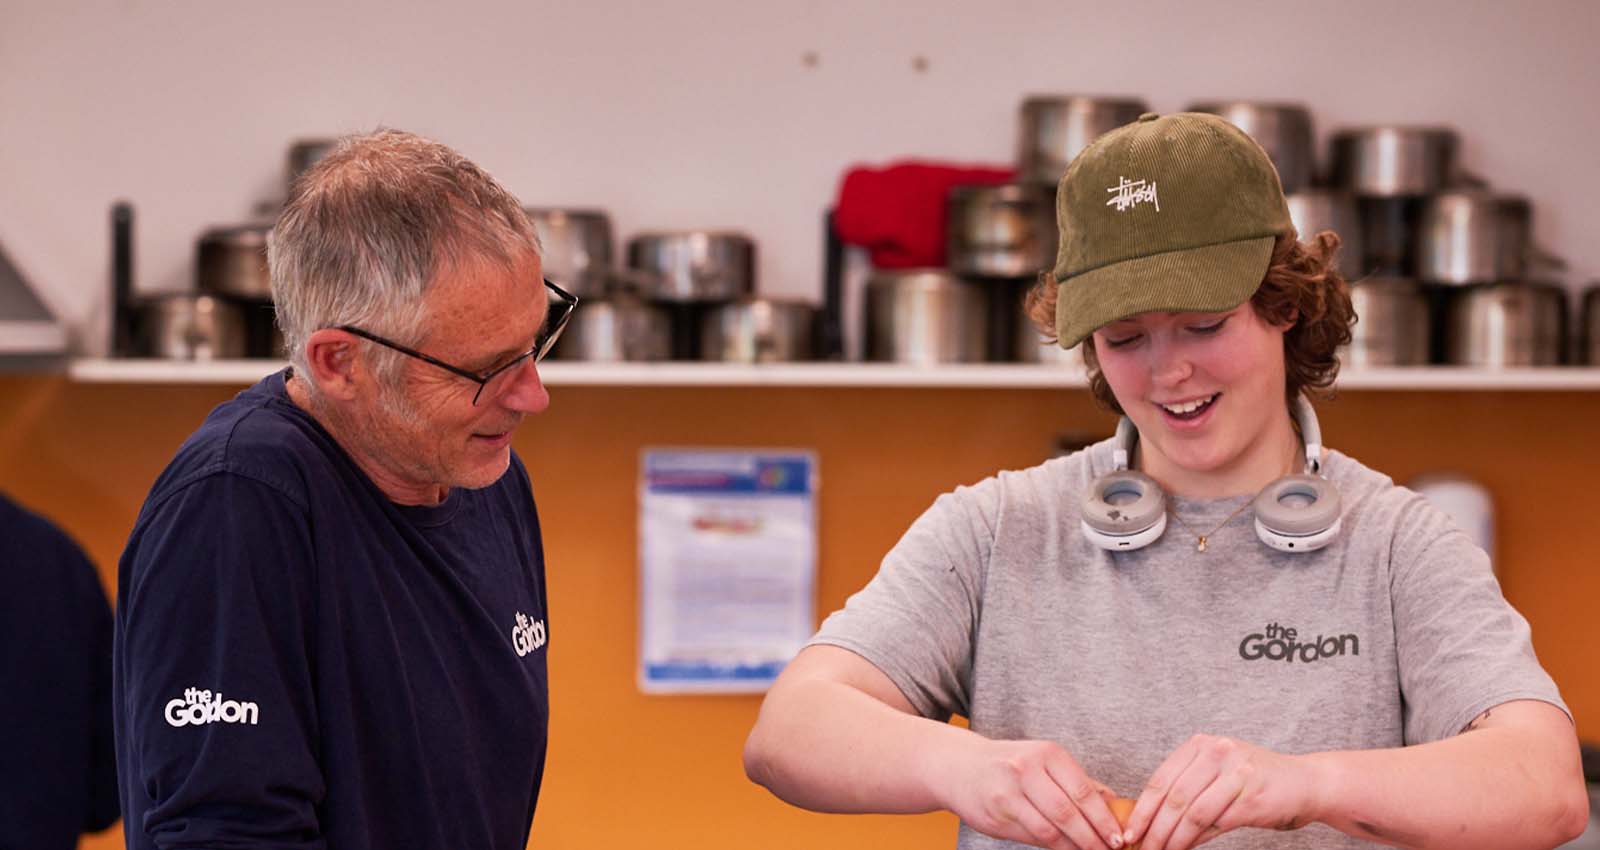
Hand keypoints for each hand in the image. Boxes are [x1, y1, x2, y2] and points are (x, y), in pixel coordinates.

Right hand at [937, 737, 1127, 849]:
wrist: (960, 768)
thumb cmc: (1010, 765)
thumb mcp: (1044, 761)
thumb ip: (1077, 781)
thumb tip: (1115, 804)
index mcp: (1046, 754)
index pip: (1082, 791)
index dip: (1104, 819)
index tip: (1120, 837)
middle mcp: (1026, 770)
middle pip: (1068, 812)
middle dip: (1093, 837)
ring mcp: (1008, 793)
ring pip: (1049, 830)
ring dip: (1074, 847)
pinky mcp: (996, 815)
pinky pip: (1032, 837)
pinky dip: (1053, 847)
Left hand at [1123, 734, 1318, 849]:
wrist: (1305, 784)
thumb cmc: (1254, 780)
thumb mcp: (1216, 773)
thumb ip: (1187, 788)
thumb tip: (1149, 820)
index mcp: (1201, 745)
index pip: (1161, 779)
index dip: (1142, 809)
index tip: (1129, 832)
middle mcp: (1216, 753)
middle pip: (1173, 798)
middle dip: (1153, 828)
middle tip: (1141, 848)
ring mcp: (1235, 774)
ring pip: (1191, 813)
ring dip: (1172, 839)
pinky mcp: (1250, 798)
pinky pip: (1214, 824)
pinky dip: (1195, 840)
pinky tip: (1184, 849)